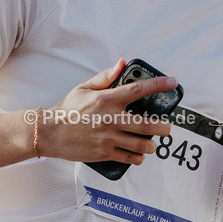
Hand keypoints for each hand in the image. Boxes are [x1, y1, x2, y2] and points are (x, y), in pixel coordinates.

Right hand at [37, 59, 174, 162]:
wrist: (49, 133)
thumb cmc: (68, 109)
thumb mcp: (84, 88)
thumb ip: (106, 77)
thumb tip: (122, 63)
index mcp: (108, 99)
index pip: (139, 89)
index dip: (159, 85)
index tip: (173, 82)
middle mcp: (111, 119)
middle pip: (148, 124)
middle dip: (163, 128)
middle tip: (166, 127)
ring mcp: (109, 138)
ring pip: (142, 144)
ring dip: (152, 145)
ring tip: (152, 143)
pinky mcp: (104, 153)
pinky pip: (130, 158)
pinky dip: (138, 157)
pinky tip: (139, 154)